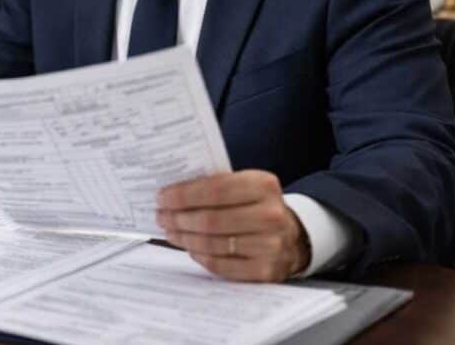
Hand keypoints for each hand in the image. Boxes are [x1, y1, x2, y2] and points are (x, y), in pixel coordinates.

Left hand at [156, 170, 309, 281]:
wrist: (293, 236)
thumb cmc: (257, 206)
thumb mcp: (245, 185)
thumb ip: (215, 184)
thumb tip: (171, 192)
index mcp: (263, 185)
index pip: (214, 190)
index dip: (183, 195)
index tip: (162, 197)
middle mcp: (271, 215)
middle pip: (210, 219)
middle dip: (178, 218)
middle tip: (161, 216)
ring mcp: (271, 245)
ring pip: (212, 243)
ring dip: (184, 238)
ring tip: (170, 231)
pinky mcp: (266, 270)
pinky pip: (221, 265)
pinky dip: (200, 256)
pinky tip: (190, 247)